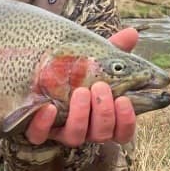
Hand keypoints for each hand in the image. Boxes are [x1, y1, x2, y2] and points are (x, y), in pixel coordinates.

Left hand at [24, 26, 138, 146]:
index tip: (124, 99)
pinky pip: (40, 136)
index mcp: (103, 118)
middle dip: (104, 112)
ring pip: (75, 137)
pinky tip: (48, 107)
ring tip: (80, 91)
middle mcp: (85, 130)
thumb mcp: (94, 60)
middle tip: (99, 87)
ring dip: (80, 116)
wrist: (39, 76)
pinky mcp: (37, 131)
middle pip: (101, 134)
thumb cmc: (75, 72)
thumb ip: (113, 50)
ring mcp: (61, 132)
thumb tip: (132, 33)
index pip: (122, 132)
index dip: (126, 121)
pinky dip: (44, 124)